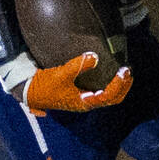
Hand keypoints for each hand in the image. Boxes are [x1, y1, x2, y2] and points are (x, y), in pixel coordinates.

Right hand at [18, 52, 132, 114]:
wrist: (30, 91)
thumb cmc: (45, 85)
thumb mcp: (61, 74)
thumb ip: (78, 65)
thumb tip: (94, 56)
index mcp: (84, 102)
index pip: (108, 96)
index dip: (119, 84)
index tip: (124, 71)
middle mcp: (87, 103)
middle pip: (112, 99)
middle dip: (123, 86)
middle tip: (128, 70)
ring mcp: (84, 99)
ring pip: (109, 96)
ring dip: (118, 85)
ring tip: (124, 71)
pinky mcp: (81, 94)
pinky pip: (102, 91)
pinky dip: (110, 84)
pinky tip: (112, 72)